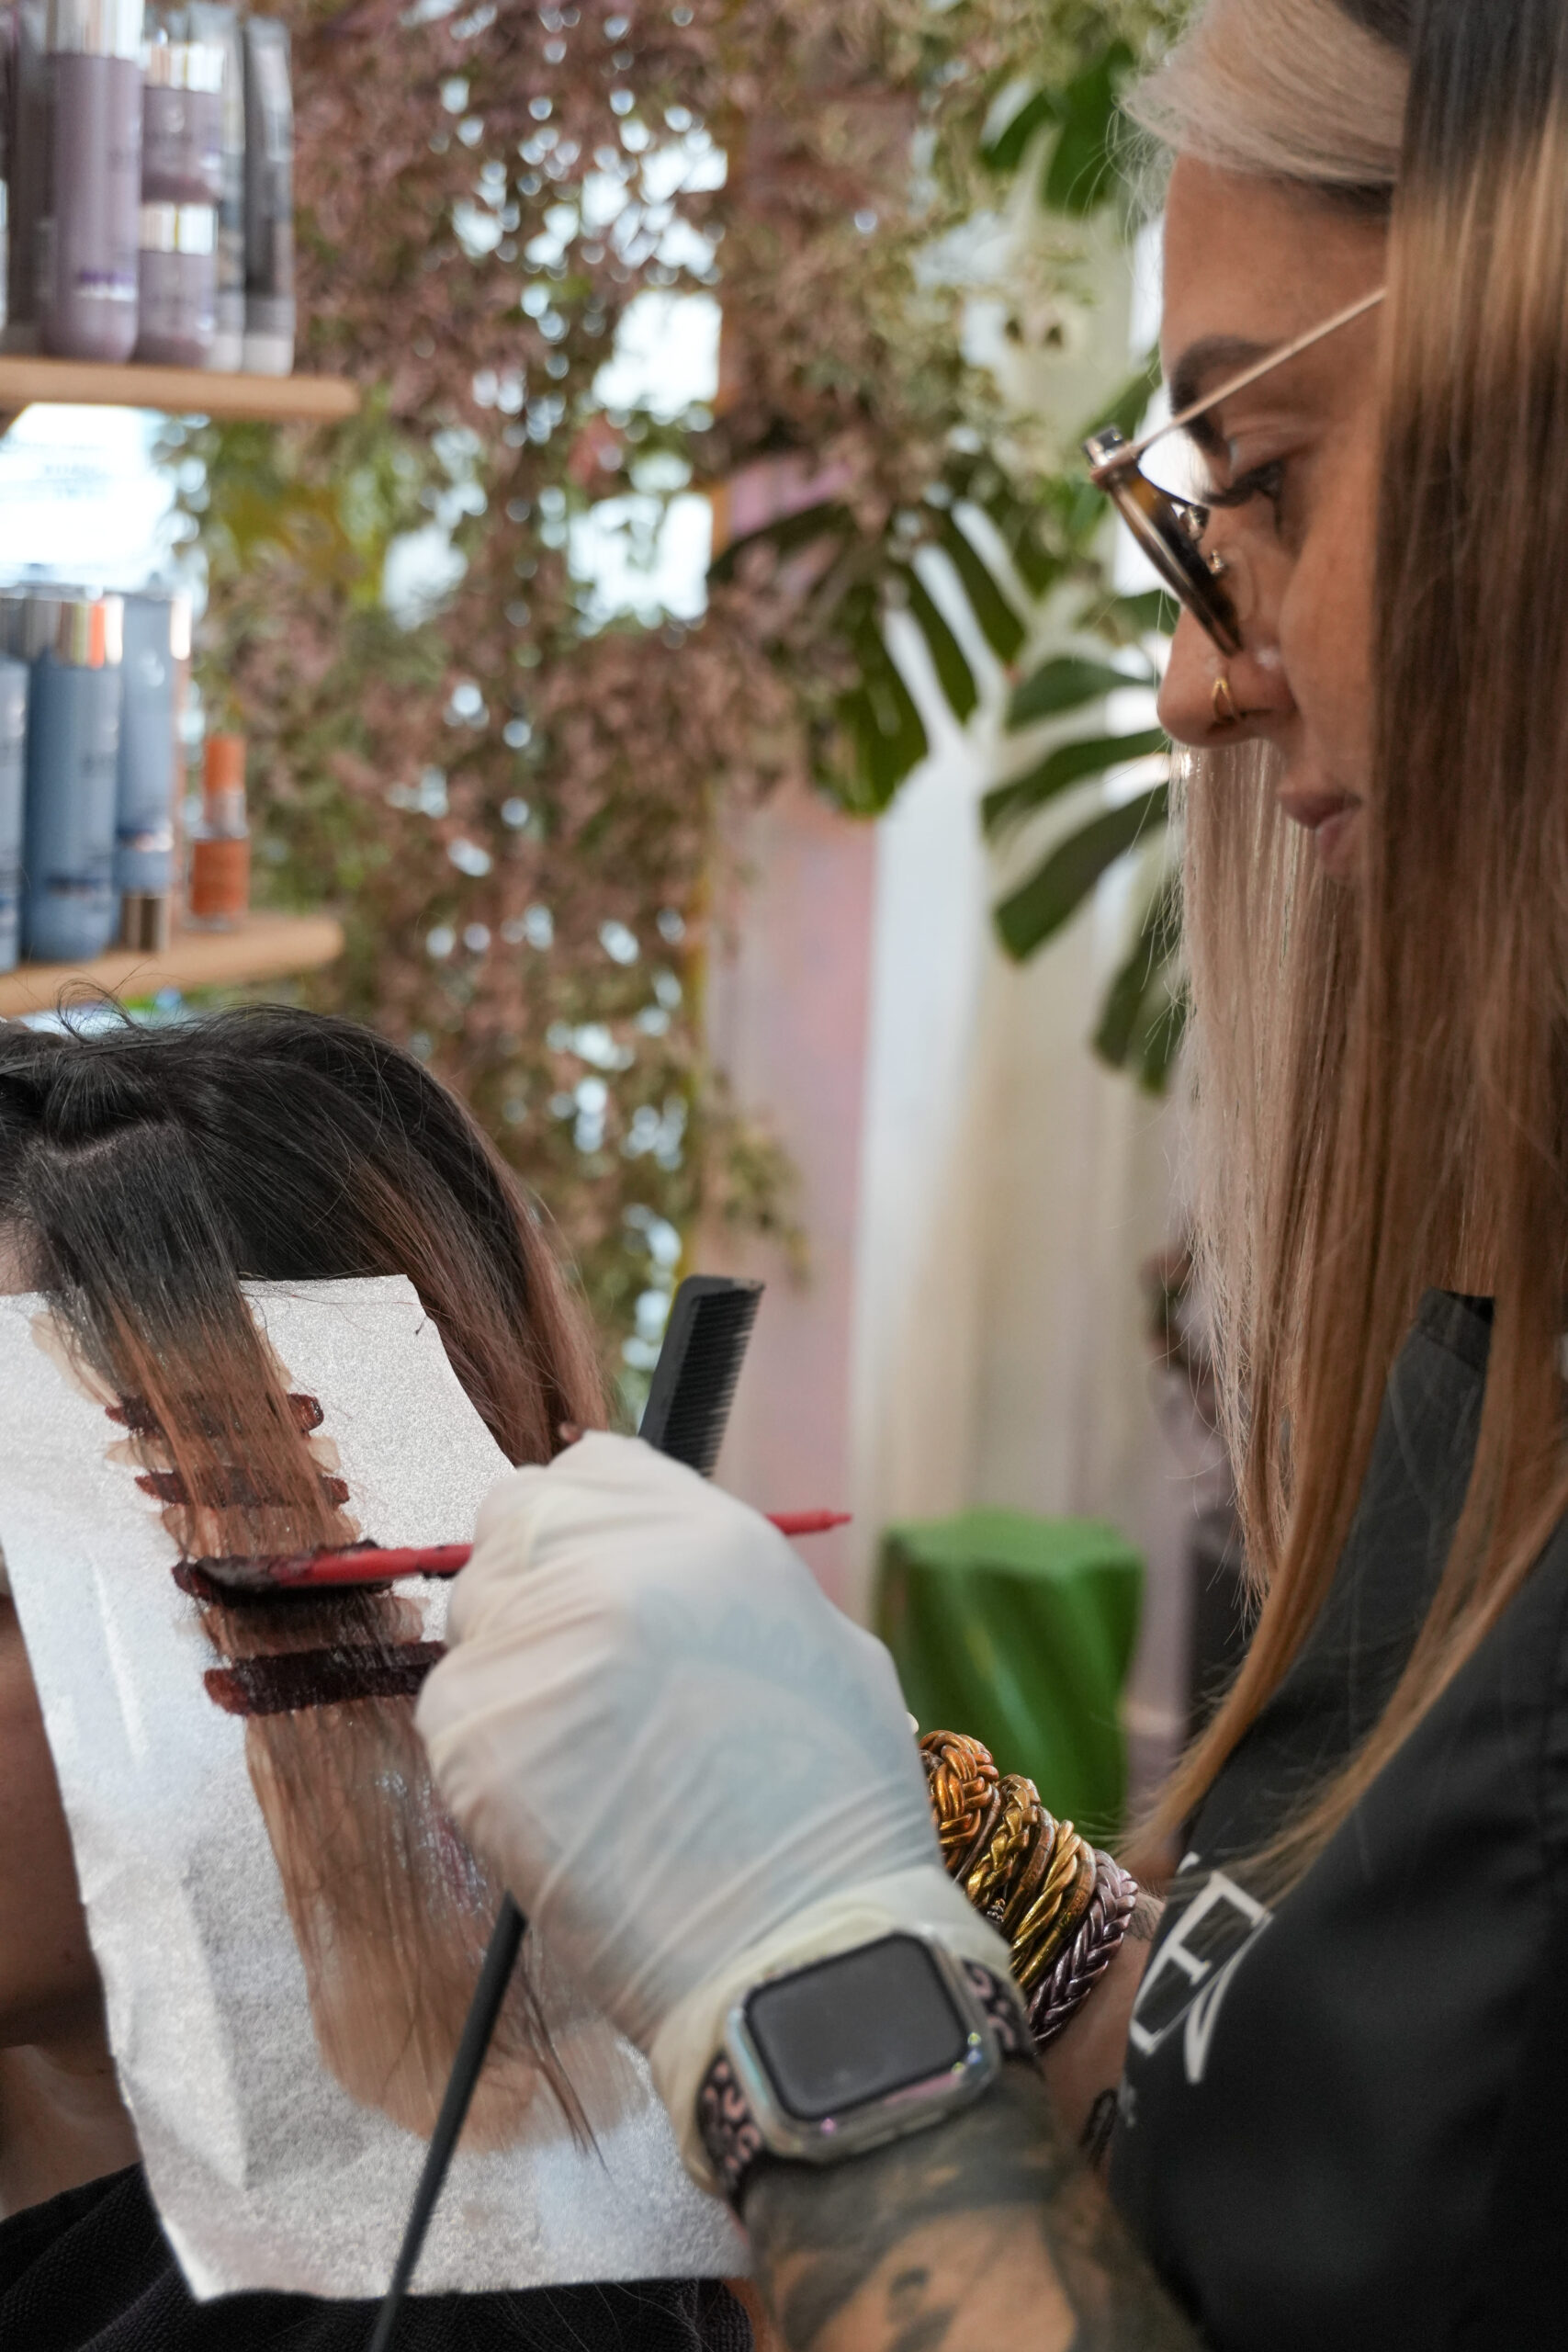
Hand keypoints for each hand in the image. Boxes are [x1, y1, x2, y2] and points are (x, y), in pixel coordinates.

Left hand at [416, 1435, 1005, 2169]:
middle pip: (513, 1521)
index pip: (591, 1467)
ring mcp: (537, 1649)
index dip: (586, 1518)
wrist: (799, 1957)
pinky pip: (454, 1709)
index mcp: (711, 1537)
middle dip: (534, 1579)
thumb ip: (716, 1581)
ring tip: (585, 1753)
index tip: (591, 1567)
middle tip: (573, 1664)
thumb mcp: (817, 1646)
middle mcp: (615, 1570)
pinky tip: (561, 1802)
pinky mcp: (476, 1738)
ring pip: (474, 1618)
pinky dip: (491, 1749)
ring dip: (512, 1667)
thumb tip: (646, 1562)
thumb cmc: (834, 1818)